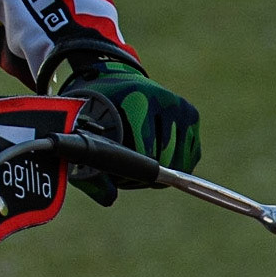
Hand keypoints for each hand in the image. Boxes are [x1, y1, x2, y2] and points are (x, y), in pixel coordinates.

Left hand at [60, 58, 200, 206]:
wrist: (112, 77)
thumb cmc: (95, 108)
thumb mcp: (84, 130)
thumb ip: (90, 167)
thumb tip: (110, 199)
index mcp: (135, 98)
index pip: (143, 150)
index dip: (131, 172)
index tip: (118, 175)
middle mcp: (163, 99)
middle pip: (163, 158)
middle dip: (144, 173)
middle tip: (126, 172)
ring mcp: (180, 106)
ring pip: (178, 161)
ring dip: (160, 169)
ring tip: (138, 163)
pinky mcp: (191, 115)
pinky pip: (190, 155)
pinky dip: (174, 163)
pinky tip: (154, 156)